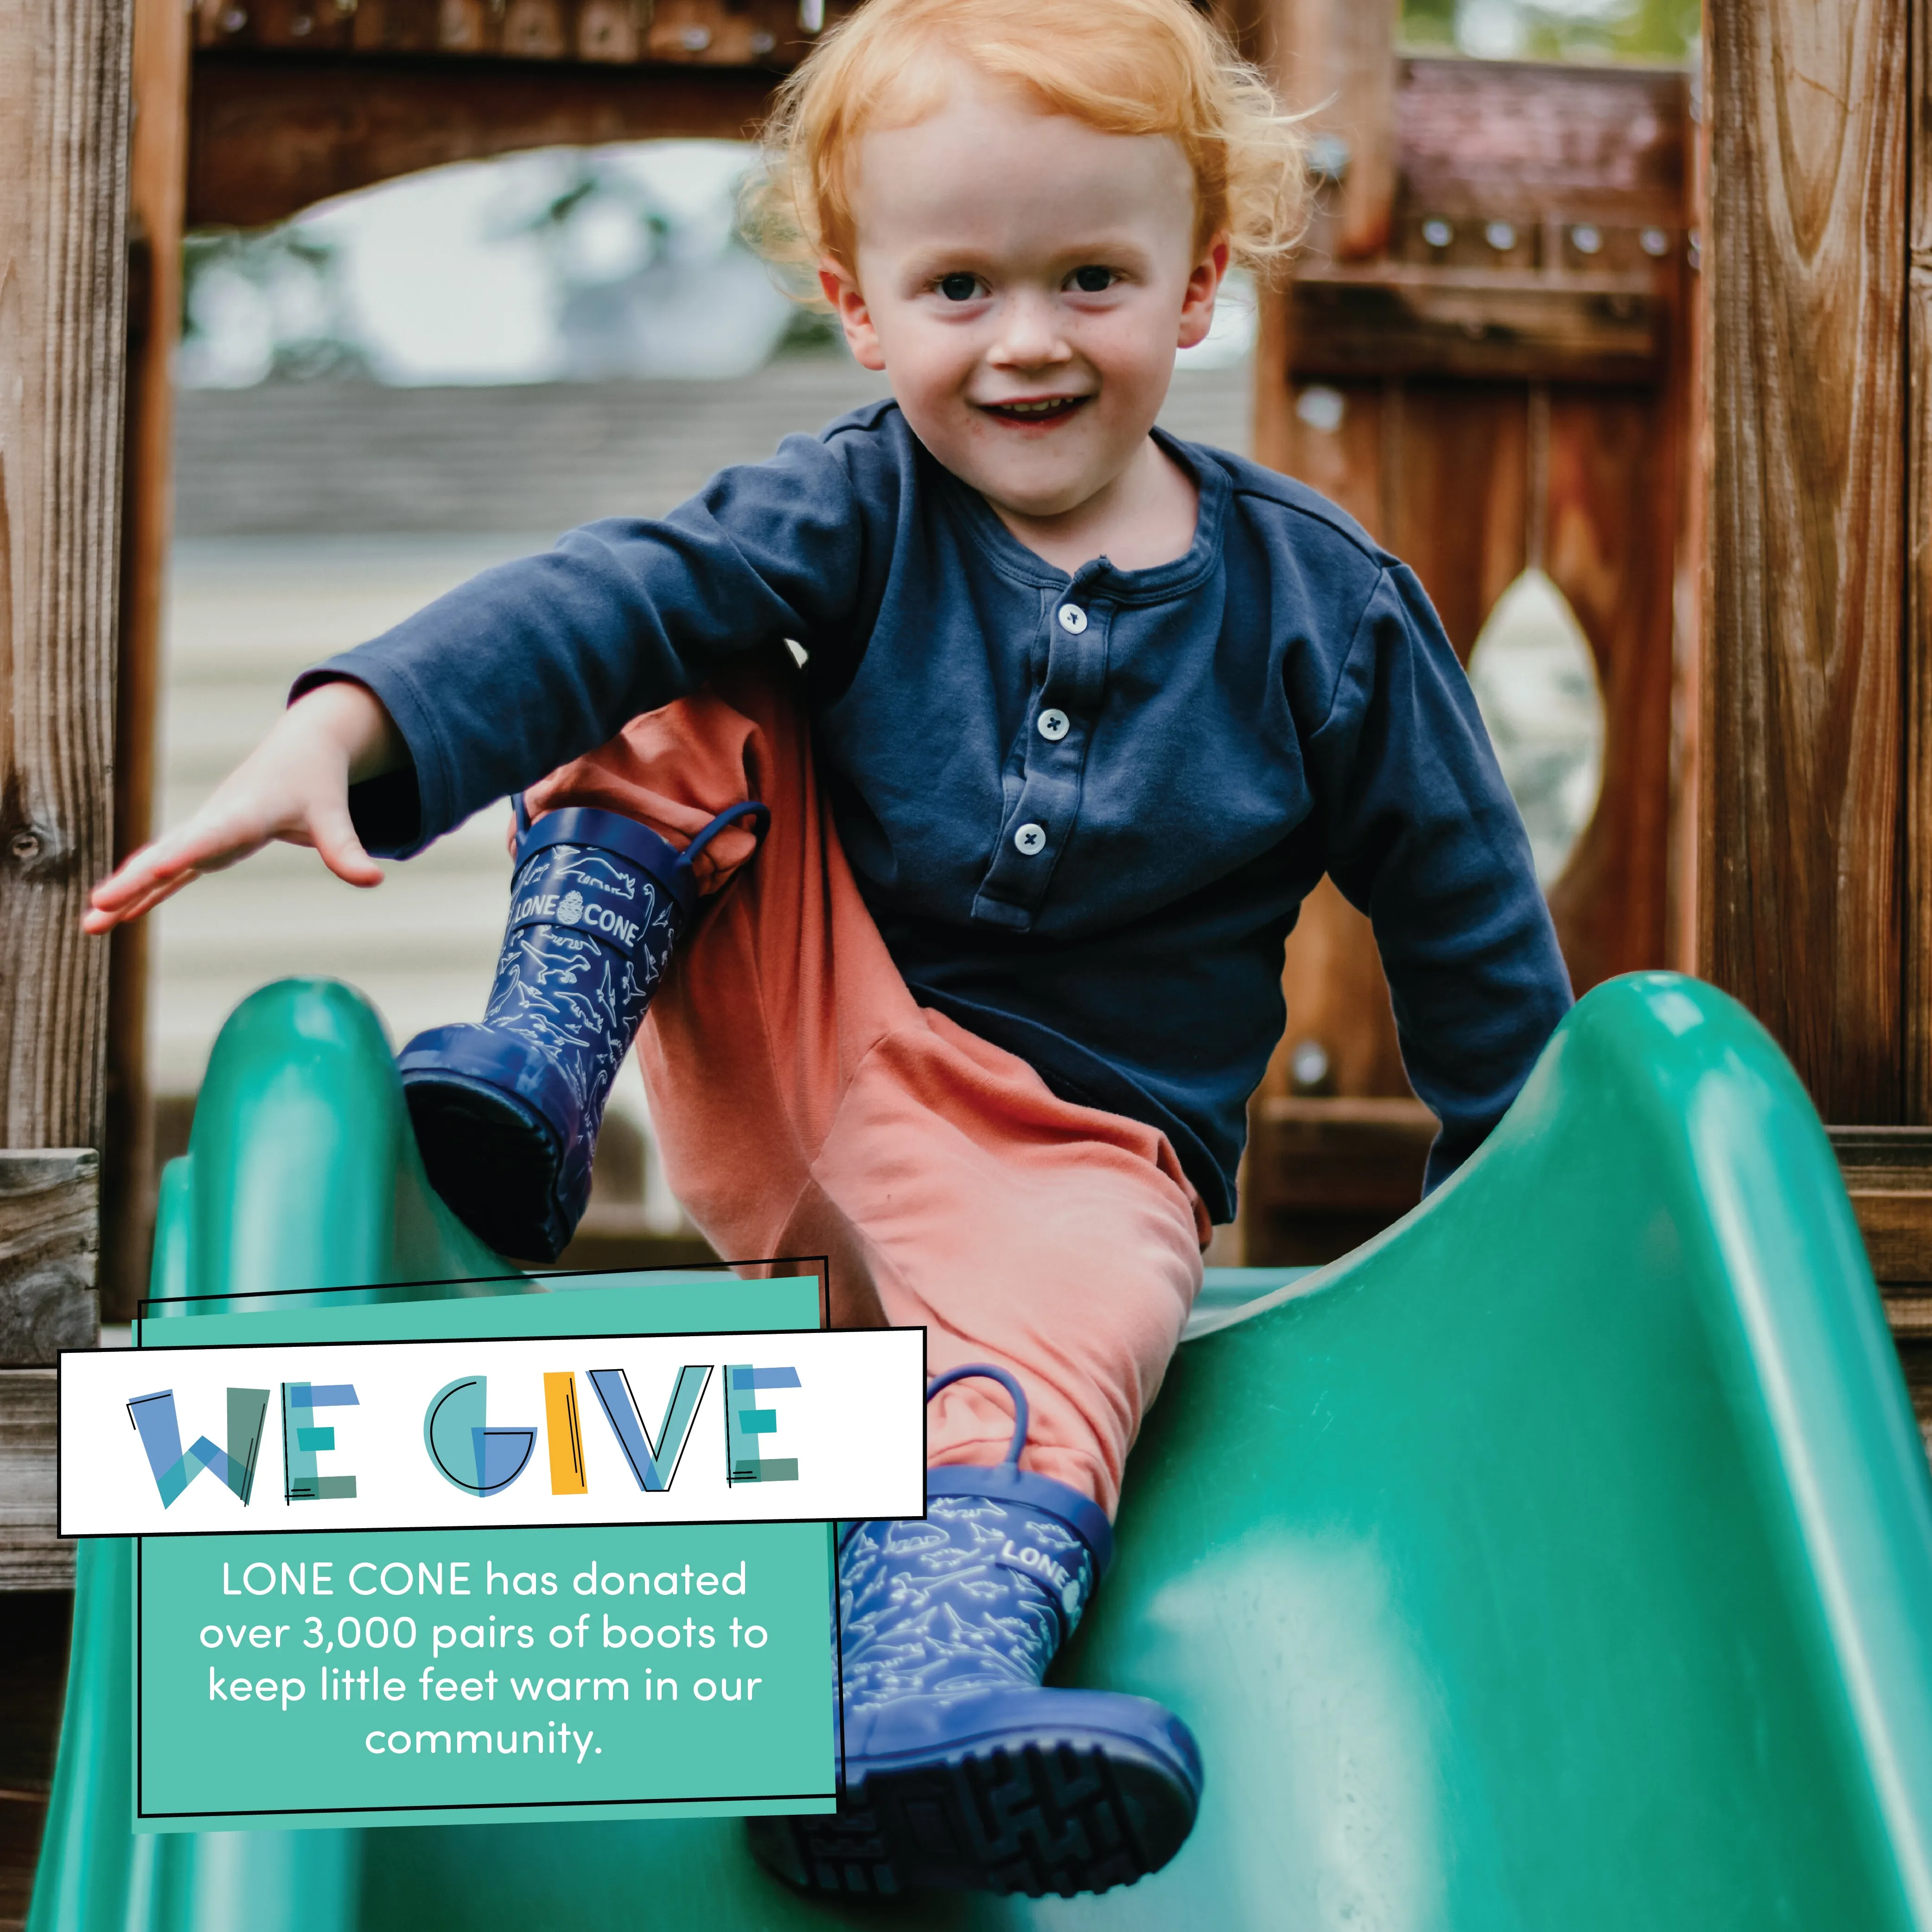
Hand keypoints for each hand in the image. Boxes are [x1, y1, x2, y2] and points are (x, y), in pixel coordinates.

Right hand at [82, 680, 406, 933]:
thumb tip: (374, 879)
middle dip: (133, 880)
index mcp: (244, 812)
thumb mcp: (333, 811)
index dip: (183, 853)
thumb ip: (347, 847)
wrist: (300, 749)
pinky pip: (170, 875)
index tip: (155, 869)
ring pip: (158, 866)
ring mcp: (206, 835)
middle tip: (97, 905)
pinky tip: (114, 917)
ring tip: (89, 926)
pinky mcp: (208, 846)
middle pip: (168, 853)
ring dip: (125, 894)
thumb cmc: (315, 779)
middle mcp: (215, 823)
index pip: (209, 836)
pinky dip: (144, 894)